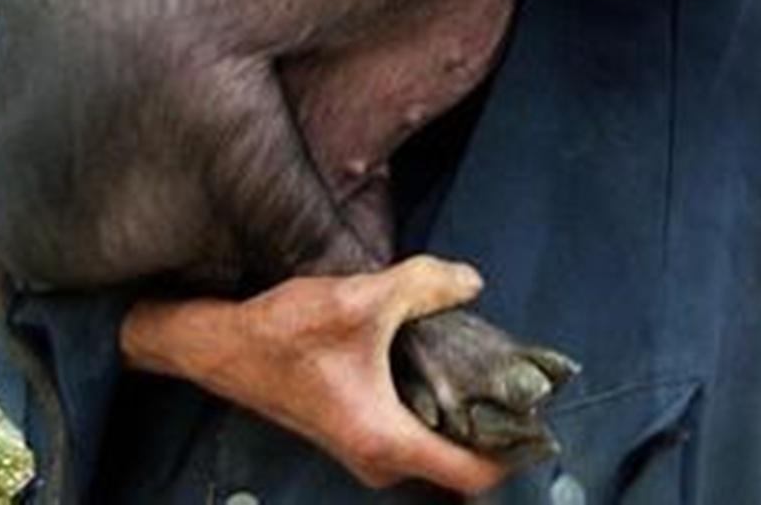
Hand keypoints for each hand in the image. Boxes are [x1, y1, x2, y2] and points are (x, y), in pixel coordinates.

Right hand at [119, 256, 513, 495]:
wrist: (222, 348)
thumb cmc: (284, 335)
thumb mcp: (362, 299)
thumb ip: (425, 285)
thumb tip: (471, 283)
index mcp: (386, 441)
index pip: (472, 476)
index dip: (514, 451)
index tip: (538, 416)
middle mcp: (378, 460)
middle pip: (460, 464)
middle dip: (493, 428)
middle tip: (516, 378)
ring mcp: (366, 451)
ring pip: (436, 448)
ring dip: (463, 416)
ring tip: (486, 366)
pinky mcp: (357, 433)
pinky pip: (415, 434)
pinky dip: (437, 409)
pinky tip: (445, 366)